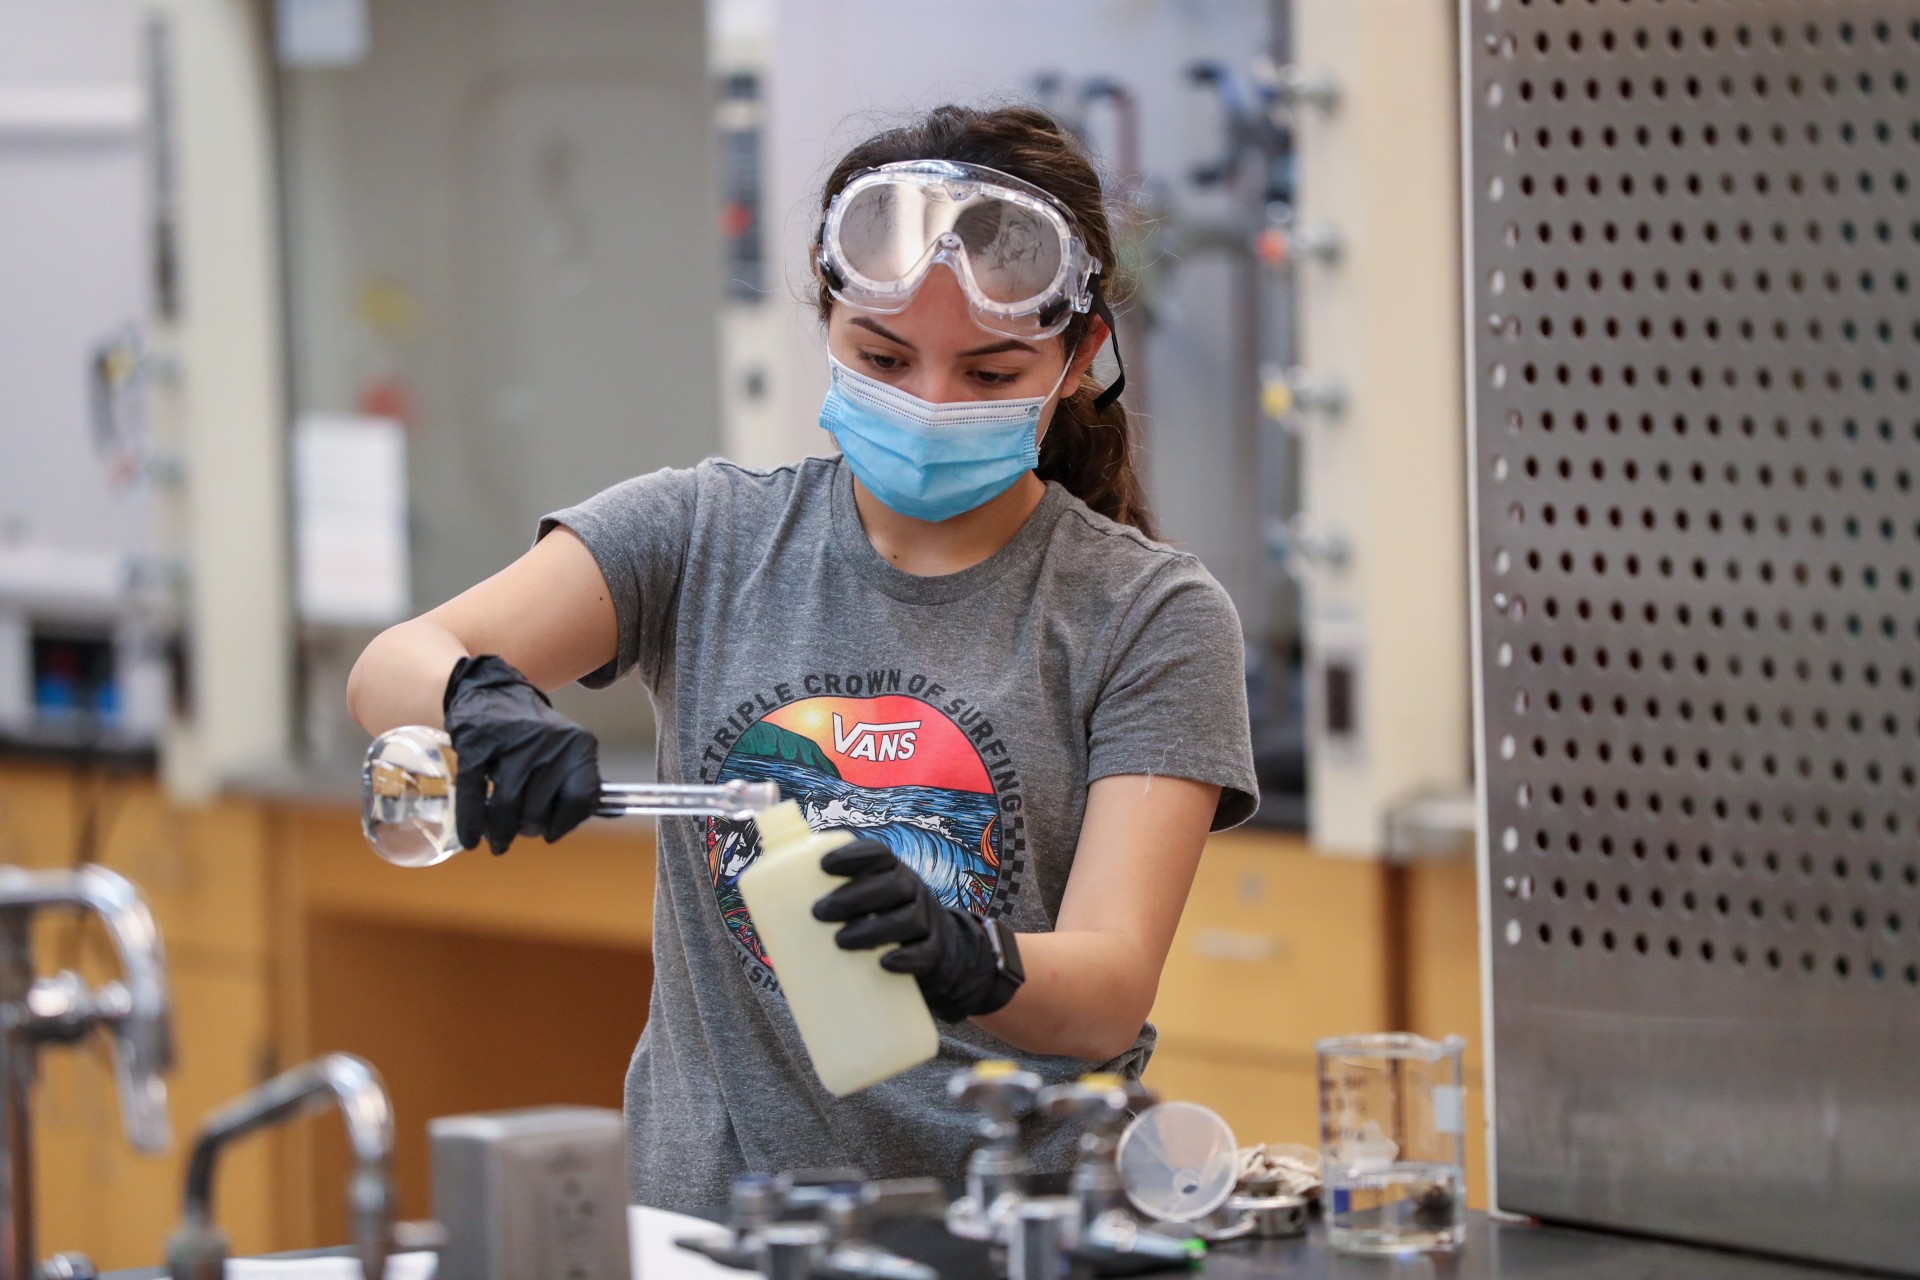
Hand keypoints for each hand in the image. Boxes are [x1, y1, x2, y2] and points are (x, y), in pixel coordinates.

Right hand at [444, 654, 601, 854]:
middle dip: (527, 827)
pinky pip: (474, 796)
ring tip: (496, 838)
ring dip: (498, 832)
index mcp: (579, 748)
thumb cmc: (534, 733)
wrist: (492, 692)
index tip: (551, 830)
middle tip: (519, 827)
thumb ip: (582, 783)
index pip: (581, 801)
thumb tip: (615, 812)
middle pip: (539, 811)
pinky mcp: (478, 747)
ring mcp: (512, 746)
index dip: (564, 823)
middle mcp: (550, 746)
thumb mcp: (568, 749)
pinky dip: (471, 822)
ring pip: (507, 808)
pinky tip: (469, 840)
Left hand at [810, 838, 1016, 1021]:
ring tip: (840, 942)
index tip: (822, 866)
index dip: (853, 855)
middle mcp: (912, 891)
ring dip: (872, 928)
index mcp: (891, 873)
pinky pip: (925, 954)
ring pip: (907, 918)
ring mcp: (927, 923)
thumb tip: (758, 908)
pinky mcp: (934, 957)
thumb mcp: (860, 906)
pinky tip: (884, 964)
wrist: (938, 957)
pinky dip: (905, 958)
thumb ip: (823, 900)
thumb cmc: (879, 926)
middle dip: (854, 895)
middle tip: (818, 913)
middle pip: (891, 884)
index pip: (878, 853)